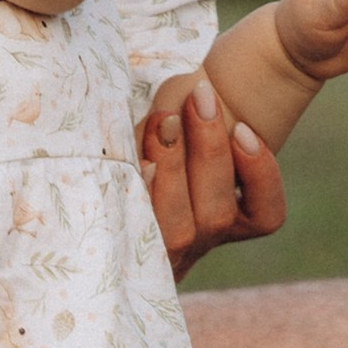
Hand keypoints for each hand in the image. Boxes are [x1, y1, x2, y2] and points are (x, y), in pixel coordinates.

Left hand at [137, 77, 286, 274]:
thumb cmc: (150, 142)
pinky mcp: (125, 255)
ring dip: (174, 169)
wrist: (82, 212)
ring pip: (181, 233)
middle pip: (218, 217)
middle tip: (201, 98)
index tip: (243, 128)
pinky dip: (141, 199)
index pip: (265, 217)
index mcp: (226, 220)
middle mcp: (199, 241)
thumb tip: (205, 91)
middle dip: (211, 151)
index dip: (261, 176)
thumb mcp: (184, 132)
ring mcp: (162, 256)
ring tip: (165, 120)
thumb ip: (198, 119)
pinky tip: (138, 166)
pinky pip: (136, 236)